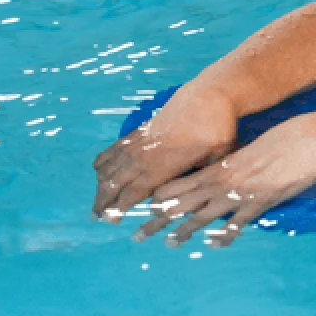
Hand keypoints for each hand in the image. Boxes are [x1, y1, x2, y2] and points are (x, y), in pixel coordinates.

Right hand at [92, 85, 237, 222]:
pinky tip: (99, 171)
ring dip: (101, 184)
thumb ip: (203, 178)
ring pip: (111, 166)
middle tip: (97, 217)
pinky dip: (104, 161)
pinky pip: (114, 148)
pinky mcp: (140, 130)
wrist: (210, 95)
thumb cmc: (218, 129)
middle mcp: (146, 154)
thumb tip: (199, 196)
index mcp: (164, 164)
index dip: (120, 207)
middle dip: (104, 201)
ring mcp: (141, 141)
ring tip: (97, 202)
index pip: (135, 191)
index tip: (111, 220)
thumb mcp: (217, 158)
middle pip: (116, 181)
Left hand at [133, 114, 315, 247]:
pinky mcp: (256, 204)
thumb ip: (233, 165)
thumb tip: (225, 173)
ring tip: (169, 244)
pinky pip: (235, 224)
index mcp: (217, 167)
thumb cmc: (279, 142)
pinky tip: (214, 245)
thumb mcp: (248, 151)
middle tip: (138, 236)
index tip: (147, 208)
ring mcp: (237, 195)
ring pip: (201, 217)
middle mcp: (221, 183)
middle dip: (157, 221)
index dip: (160, 198)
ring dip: (183, 232)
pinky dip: (223, 236)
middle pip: (180, 204)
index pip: (178, 184)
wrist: (302, 144)